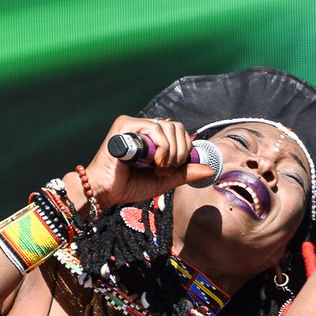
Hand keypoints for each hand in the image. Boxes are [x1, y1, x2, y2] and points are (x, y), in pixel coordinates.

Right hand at [82, 116, 215, 207]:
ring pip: (168, 127)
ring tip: (160, 168)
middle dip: (180, 151)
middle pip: (177, 127)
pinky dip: (162, 147)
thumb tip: (210, 169)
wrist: (105, 191)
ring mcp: (134, 124)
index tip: (176, 167)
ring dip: (171, 151)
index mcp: (151, 137)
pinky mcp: (125, 125)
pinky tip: (155, 163)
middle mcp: (143, 127)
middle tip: (168, 169)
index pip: (178, 131)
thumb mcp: (163, 180)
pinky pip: (155, 129)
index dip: (184, 148)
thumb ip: (184, 173)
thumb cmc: (128, 186)